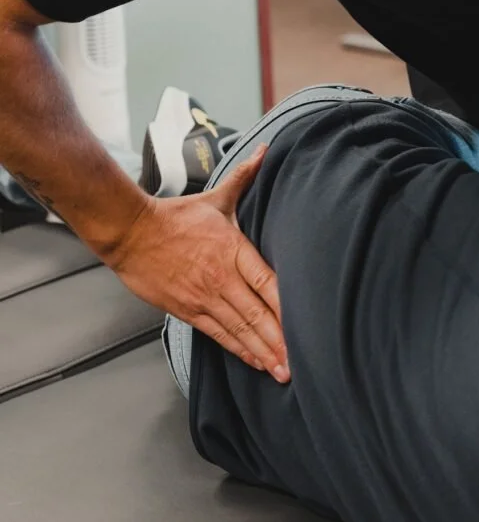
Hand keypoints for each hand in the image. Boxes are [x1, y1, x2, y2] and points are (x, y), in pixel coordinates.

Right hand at [104, 144, 289, 382]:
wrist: (129, 231)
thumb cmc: (175, 216)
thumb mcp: (216, 197)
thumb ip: (245, 177)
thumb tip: (265, 150)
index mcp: (234, 250)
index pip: (269, 283)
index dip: (288, 308)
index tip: (307, 326)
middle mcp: (222, 277)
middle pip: (258, 314)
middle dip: (280, 342)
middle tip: (299, 363)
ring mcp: (204, 297)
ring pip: (239, 330)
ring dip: (262, 352)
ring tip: (282, 371)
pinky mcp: (188, 310)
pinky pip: (218, 334)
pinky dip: (238, 349)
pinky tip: (254, 361)